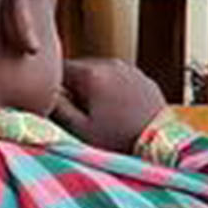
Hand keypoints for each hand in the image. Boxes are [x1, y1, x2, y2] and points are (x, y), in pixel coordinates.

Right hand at [52, 57, 167, 154]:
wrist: (162, 144)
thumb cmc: (120, 139)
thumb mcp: (80, 129)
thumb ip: (58, 108)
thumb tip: (45, 94)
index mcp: (92, 73)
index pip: (59, 68)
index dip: (53, 86)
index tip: (57, 105)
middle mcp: (111, 64)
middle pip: (80, 69)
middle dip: (75, 87)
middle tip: (79, 114)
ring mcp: (130, 69)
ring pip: (101, 73)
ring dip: (95, 88)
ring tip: (101, 114)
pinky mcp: (144, 79)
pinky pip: (120, 79)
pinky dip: (114, 90)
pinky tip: (118, 111)